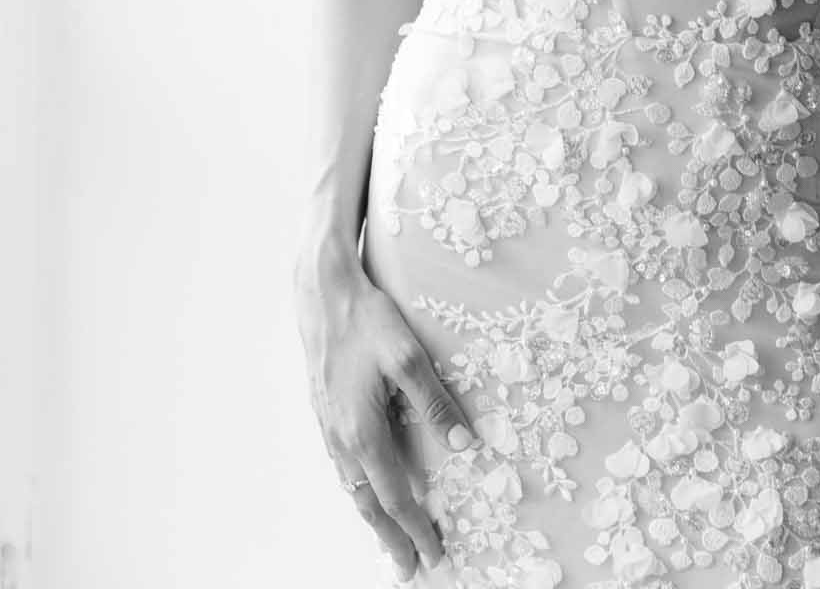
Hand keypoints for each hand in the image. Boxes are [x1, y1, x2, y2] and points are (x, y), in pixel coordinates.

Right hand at [295, 244, 472, 580]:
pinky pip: (341, 466)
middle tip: (408, 569)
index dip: (415, 528)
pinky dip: (356, 489)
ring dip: (371, 516)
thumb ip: (435, 403)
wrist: (321, 292)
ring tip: (389, 538)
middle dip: (390, 538)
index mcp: (363, 432)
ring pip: (351, 487)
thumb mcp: (408, 357)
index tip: (433, 555)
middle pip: (367, 504)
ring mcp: (328, 427)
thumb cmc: (367, 320)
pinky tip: (365, 486)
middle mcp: (341, 439)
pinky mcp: (324, 412)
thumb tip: (463, 444)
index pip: (394, 496)